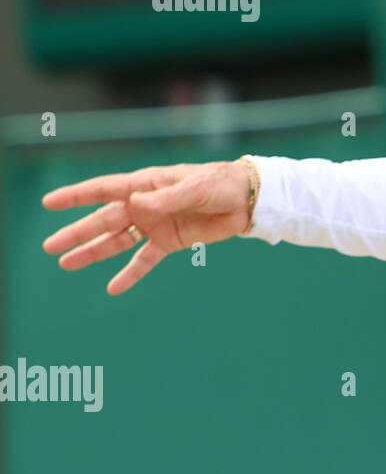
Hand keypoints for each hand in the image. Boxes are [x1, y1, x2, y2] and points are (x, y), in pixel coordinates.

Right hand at [42, 161, 252, 294]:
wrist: (247, 200)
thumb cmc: (220, 185)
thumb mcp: (195, 188)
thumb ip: (166, 198)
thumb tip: (136, 202)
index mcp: (147, 185)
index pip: (104, 190)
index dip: (77, 196)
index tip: (50, 203)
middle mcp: (145, 205)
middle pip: (104, 221)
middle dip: (77, 233)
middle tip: (50, 247)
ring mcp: (155, 224)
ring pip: (117, 241)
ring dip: (93, 252)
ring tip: (66, 264)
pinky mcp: (170, 242)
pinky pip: (145, 260)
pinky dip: (130, 274)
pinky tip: (113, 288)